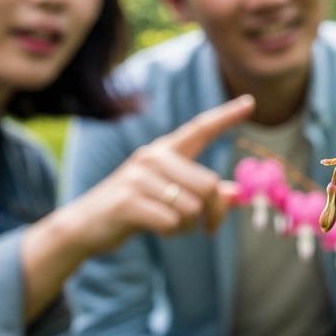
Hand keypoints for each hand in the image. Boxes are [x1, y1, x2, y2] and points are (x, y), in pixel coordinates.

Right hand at [61, 94, 253, 254]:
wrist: (86, 225)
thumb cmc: (135, 207)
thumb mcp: (169, 194)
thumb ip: (202, 192)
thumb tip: (237, 194)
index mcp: (165, 150)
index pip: (200, 128)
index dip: (226, 116)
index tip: (250, 102)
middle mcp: (152, 156)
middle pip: (209, 185)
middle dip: (214, 212)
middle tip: (208, 227)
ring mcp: (138, 177)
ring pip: (192, 207)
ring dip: (189, 225)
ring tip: (171, 224)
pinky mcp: (128, 201)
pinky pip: (172, 222)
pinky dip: (172, 232)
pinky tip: (156, 229)